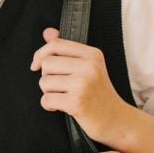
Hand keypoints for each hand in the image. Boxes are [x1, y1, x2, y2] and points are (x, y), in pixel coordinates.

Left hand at [31, 28, 128, 143]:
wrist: (117, 120)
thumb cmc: (98, 94)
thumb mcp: (88, 67)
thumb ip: (66, 50)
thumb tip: (47, 32)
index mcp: (92, 54)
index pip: (55, 45)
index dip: (40, 54)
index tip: (35, 66)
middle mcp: (89, 66)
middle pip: (46, 64)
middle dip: (47, 77)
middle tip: (62, 87)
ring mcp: (83, 84)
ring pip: (44, 82)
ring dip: (49, 93)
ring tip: (65, 97)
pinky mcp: (77, 103)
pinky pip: (46, 100)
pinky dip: (49, 106)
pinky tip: (63, 107)